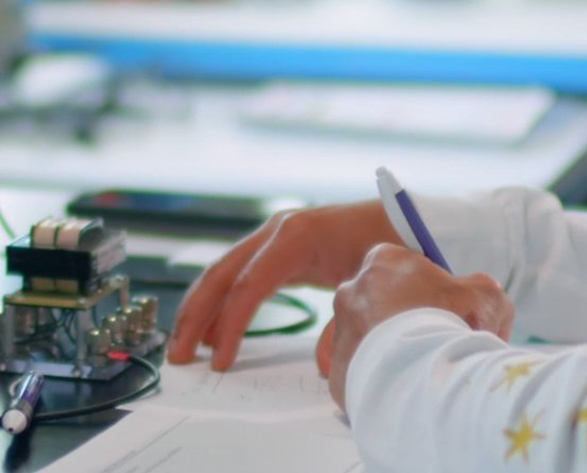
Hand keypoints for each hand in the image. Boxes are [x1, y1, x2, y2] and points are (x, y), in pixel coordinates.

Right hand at [167, 200, 400, 370]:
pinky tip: (213, 332)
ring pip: (224, 274)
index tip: (220, 361)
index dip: (230, 324)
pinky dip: (222, 304)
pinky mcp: (280, 250)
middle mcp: (278, 232)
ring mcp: (275, 238)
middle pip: (222, 274)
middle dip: (195, 315)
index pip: (248, 284)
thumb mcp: (374, 283)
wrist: (408, 219)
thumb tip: (324, 368)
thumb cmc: (394, 245)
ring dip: (201, 310)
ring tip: (184, 348)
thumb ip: (347, 324)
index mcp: (297, 236)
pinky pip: (240, 276)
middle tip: (178, 355)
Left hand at [319, 243, 512, 410]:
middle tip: (436, 347)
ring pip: (372, 338)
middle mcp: (353, 289)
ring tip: (420, 370)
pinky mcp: (337, 366)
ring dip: (393, 350)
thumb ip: (484, 289)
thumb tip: (483, 297)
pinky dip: (382, 378)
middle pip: (386, 305)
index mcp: (384, 261)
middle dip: (409, 323)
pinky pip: (363, 370)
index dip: (436, 297)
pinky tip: (405, 387)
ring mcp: (340, 328)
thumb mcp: (485, 297)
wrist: (419, 377)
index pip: (410, 273)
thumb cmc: (451, 326)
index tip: (452, 318)